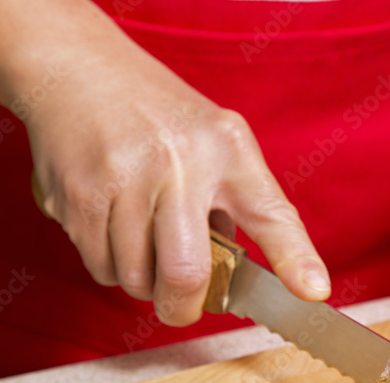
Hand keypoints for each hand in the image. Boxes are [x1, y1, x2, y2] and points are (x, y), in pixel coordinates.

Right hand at [0, 0, 329, 326]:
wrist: (75, 67)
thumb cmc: (155, 113)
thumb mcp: (213, 139)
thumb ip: (235, 202)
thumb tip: (237, 276)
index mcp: (227, 147)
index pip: (271, 213)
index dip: (295, 259)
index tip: (314, 292)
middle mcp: (180, 161)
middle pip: (187, 273)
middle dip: (182, 308)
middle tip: (180, 306)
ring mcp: (126, 176)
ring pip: (136, 278)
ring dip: (140, 283)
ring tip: (141, 247)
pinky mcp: (79, 193)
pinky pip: (99, 265)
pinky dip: (109, 266)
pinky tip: (112, 231)